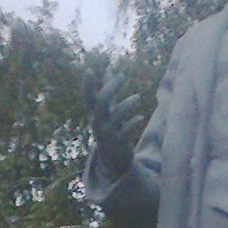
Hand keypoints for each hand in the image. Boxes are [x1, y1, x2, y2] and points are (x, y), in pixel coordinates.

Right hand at [86, 66, 144, 184]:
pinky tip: (140, 117)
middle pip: (101, 102)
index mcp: (94, 113)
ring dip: (127, 104)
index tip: (89, 70)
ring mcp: (107, 132)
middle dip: (110, 87)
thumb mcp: (108, 110)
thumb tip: (108, 69)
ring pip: (115, 115)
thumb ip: (109, 90)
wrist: (113, 158)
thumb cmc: (111, 129)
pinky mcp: (118, 142)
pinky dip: (133, 122)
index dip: (87, 84)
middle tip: (122, 76)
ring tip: (138, 97)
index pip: (87, 97)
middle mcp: (98, 122)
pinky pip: (125, 130)